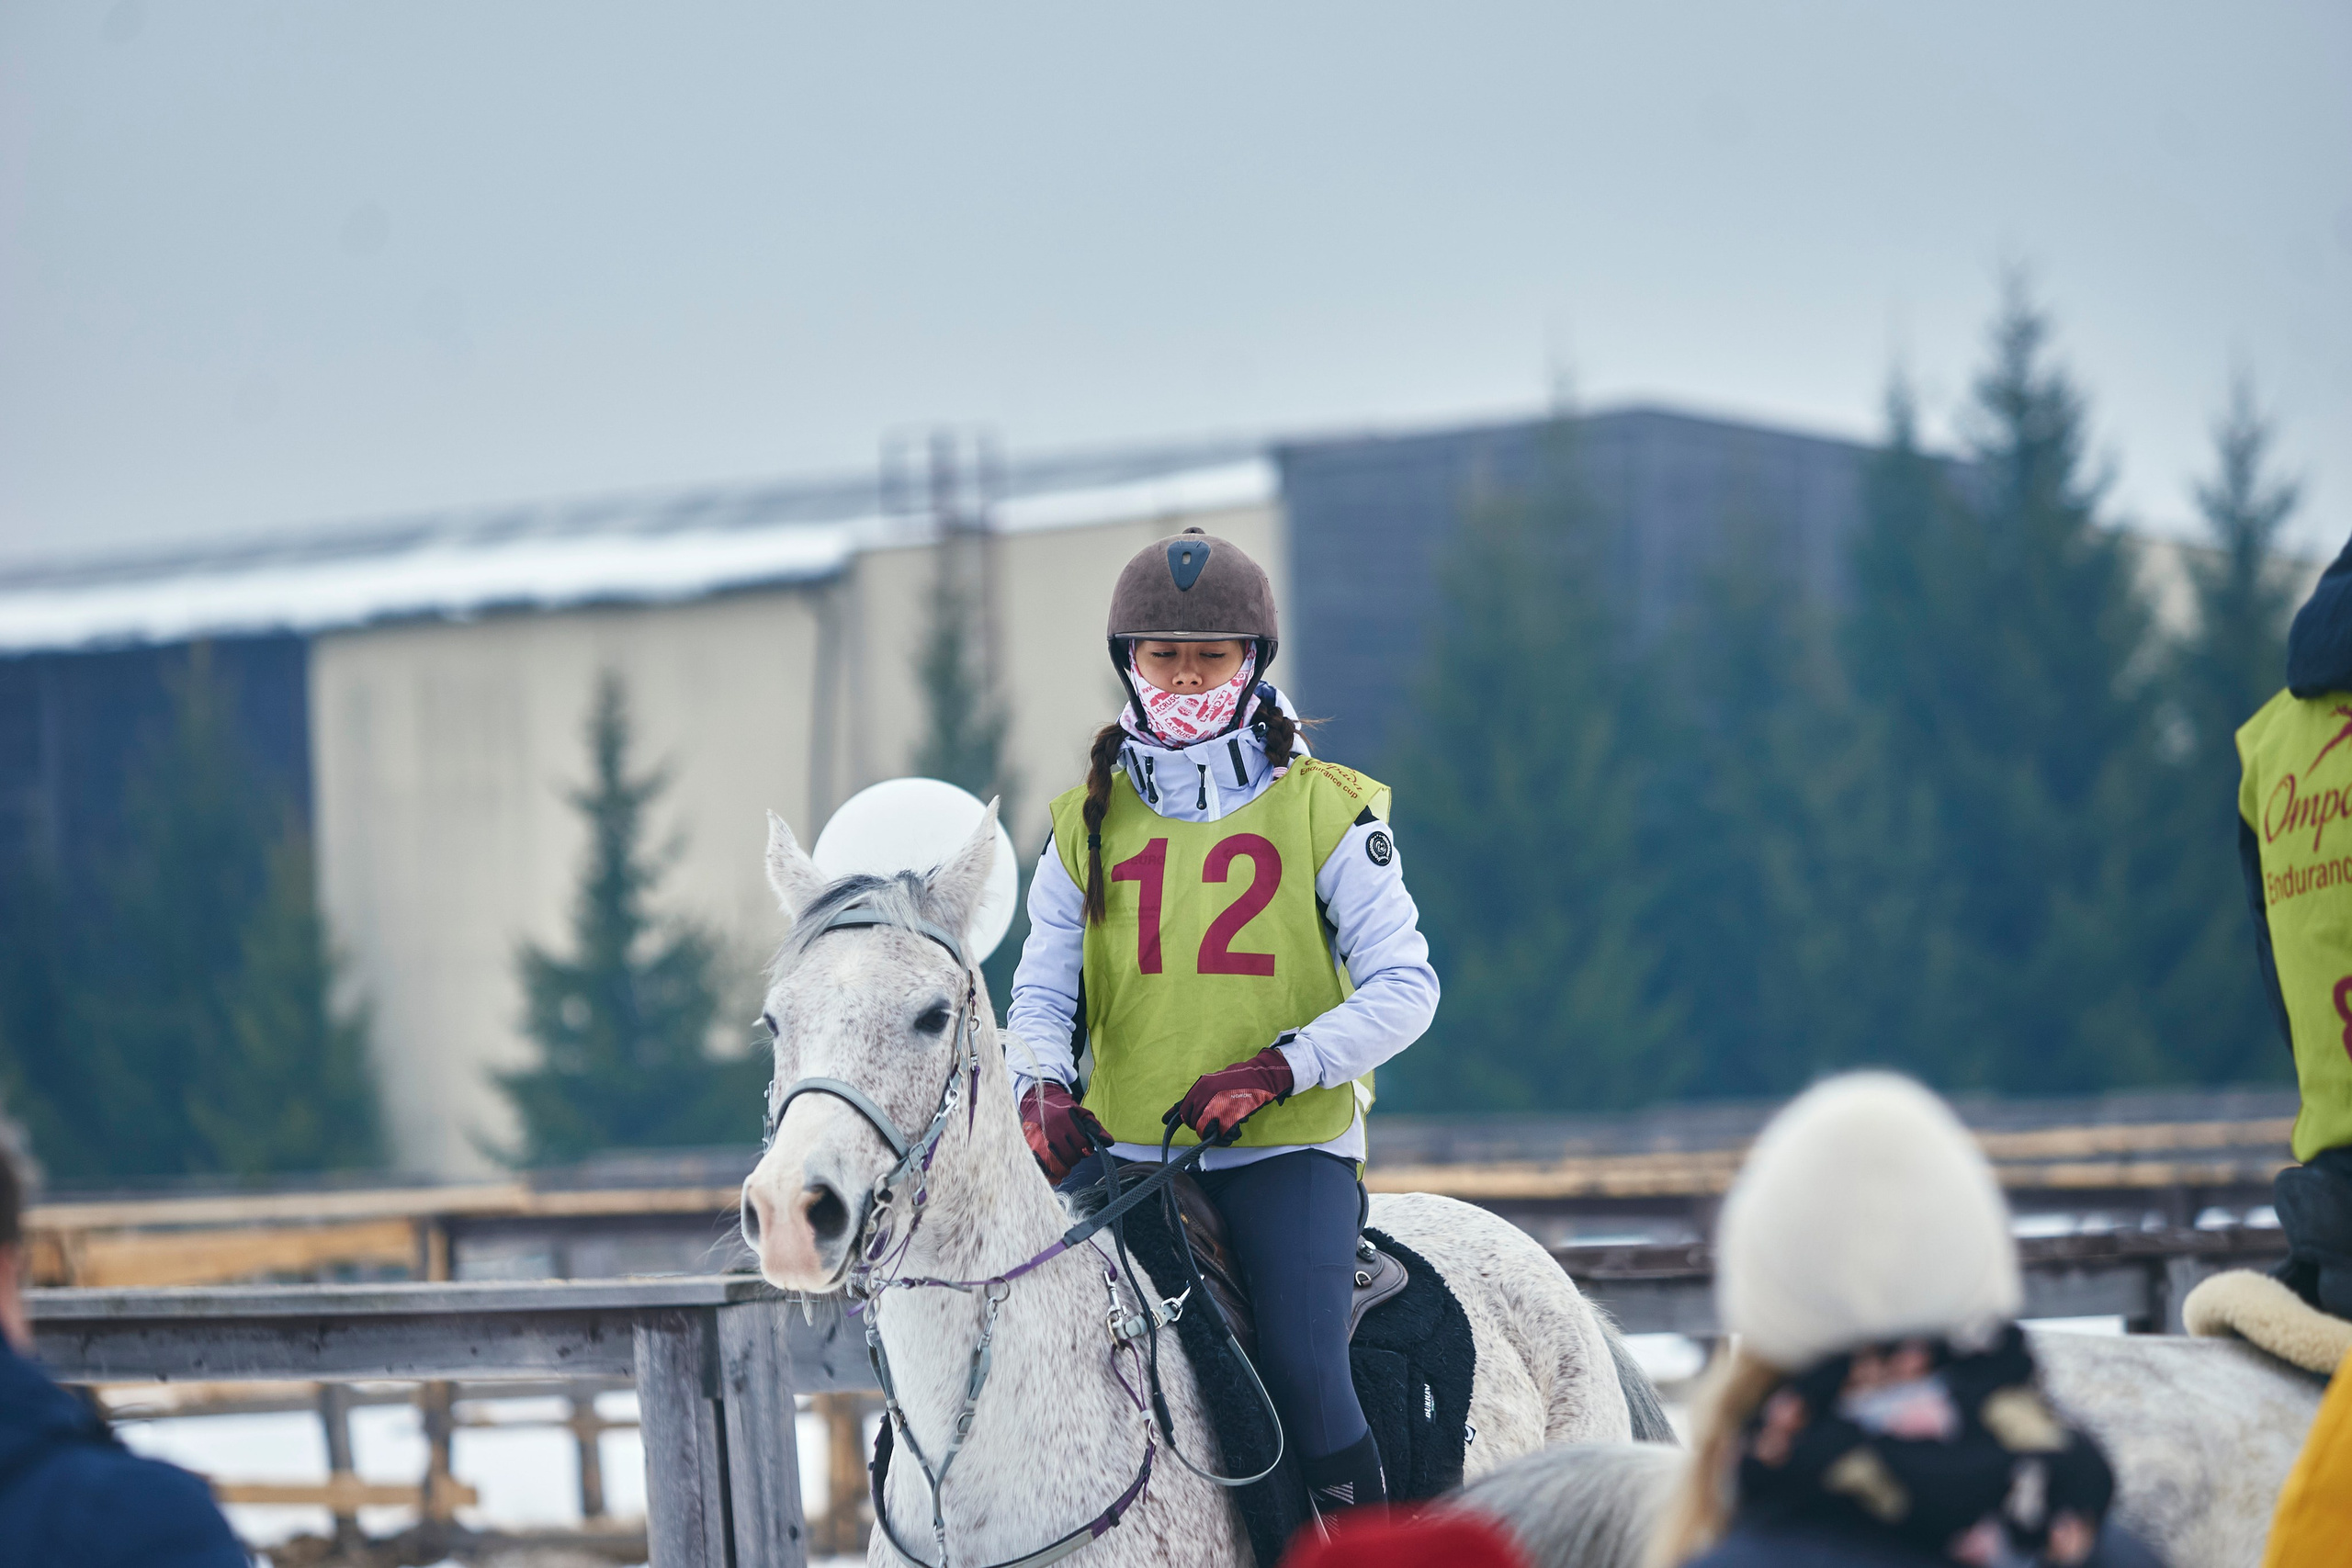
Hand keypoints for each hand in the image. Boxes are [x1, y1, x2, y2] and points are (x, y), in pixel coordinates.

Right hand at [1020, 1080, 1111, 1182]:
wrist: (1037, 1102)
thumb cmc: (1062, 1110)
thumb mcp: (1081, 1114)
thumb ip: (1095, 1128)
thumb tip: (1109, 1142)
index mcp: (1064, 1119)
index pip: (1081, 1144)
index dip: (1086, 1148)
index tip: (1083, 1146)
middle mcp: (1050, 1130)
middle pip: (1069, 1156)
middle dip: (1075, 1158)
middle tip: (1074, 1153)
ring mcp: (1037, 1139)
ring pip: (1056, 1165)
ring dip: (1064, 1167)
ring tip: (1065, 1162)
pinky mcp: (1029, 1147)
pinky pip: (1042, 1168)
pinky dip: (1050, 1173)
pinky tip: (1054, 1169)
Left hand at [1165, 1046, 1294, 1144]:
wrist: (1262, 1076)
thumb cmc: (1240, 1080)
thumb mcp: (1214, 1082)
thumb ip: (1200, 1096)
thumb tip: (1179, 1111)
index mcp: (1201, 1087)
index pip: (1183, 1109)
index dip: (1179, 1118)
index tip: (1167, 1122)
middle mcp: (1205, 1096)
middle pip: (1194, 1123)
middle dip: (1204, 1128)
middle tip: (1217, 1125)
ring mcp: (1217, 1106)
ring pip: (1206, 1131)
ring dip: (1217, 1134)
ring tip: (1227, 1129)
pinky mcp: (1230, 1116)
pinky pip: (1223, 1134)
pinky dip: (1230, 1135)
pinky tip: (1237, 1128)